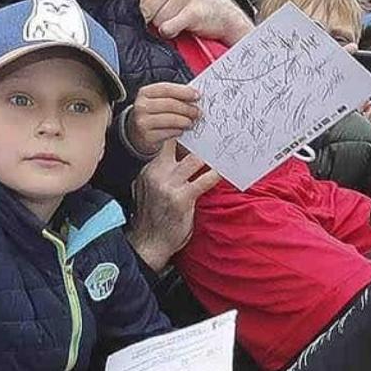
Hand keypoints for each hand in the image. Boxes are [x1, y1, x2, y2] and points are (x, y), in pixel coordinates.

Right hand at [123, 79, 203, 157]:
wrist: (137, 132)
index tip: (197, 95)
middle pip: (170, 104)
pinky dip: (178, 131)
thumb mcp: (159, 100)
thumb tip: (195, 97)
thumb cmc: (153, 112)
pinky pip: (168, 132)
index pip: (167, 89)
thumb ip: (174, 96)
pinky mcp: (147, 136)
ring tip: (191, 122)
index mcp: (145, 92)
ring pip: (170, 119)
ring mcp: (143, 122)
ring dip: (185, 121)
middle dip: (187, 108)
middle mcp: (141, 106)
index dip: (184, 92)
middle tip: (198, 112)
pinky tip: (181, 130)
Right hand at [126, 143, 214, 269]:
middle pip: (179, 145)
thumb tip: (173, 161)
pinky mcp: (182, 198)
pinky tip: (222, 172)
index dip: (182, 134)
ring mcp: (169, 185)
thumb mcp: (146, 190)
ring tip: (223, 150)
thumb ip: (158, 174)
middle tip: (216, 133)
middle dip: (199, 140)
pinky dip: (215, 175)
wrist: (148, 243)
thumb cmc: (152, 217)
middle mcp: (157, 173)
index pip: (166, 143)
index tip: (198, 128)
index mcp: (149, 170)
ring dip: (210, 156)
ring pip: (194, 160)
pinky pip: (204, 180)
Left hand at [135, 0, 248, 44]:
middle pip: (145, 9)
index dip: (144, 9)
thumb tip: (126, 3)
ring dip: (166, 26)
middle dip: (154, 19)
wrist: (226, 14)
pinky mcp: (192, 11)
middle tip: (172, 16)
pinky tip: (183, 26)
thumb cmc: (196, 4)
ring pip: (156, 21)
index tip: (156, 12)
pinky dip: (173, 32)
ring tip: (180, 19)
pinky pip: (167, 28)